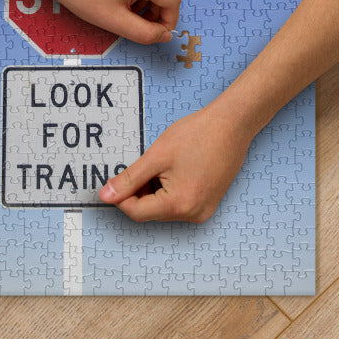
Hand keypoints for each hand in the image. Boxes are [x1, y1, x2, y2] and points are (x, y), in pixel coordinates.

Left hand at [98, 103, 251, 222]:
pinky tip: (174, 168)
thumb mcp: (156, 156)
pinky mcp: (209, 203)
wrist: (232, 124)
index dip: (121, 196)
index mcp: (179, 205)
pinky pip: (179, 203)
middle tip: (144, 164)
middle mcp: (193, 214)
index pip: (136, 212)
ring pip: (163, 207)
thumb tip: (106, 196)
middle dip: (139, 191)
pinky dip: (169, 190)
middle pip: (150, 211)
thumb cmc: (197, 135)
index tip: (116, 179)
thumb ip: (129, 179)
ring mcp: (204, 210)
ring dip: (154, 190)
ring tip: (163, 163)